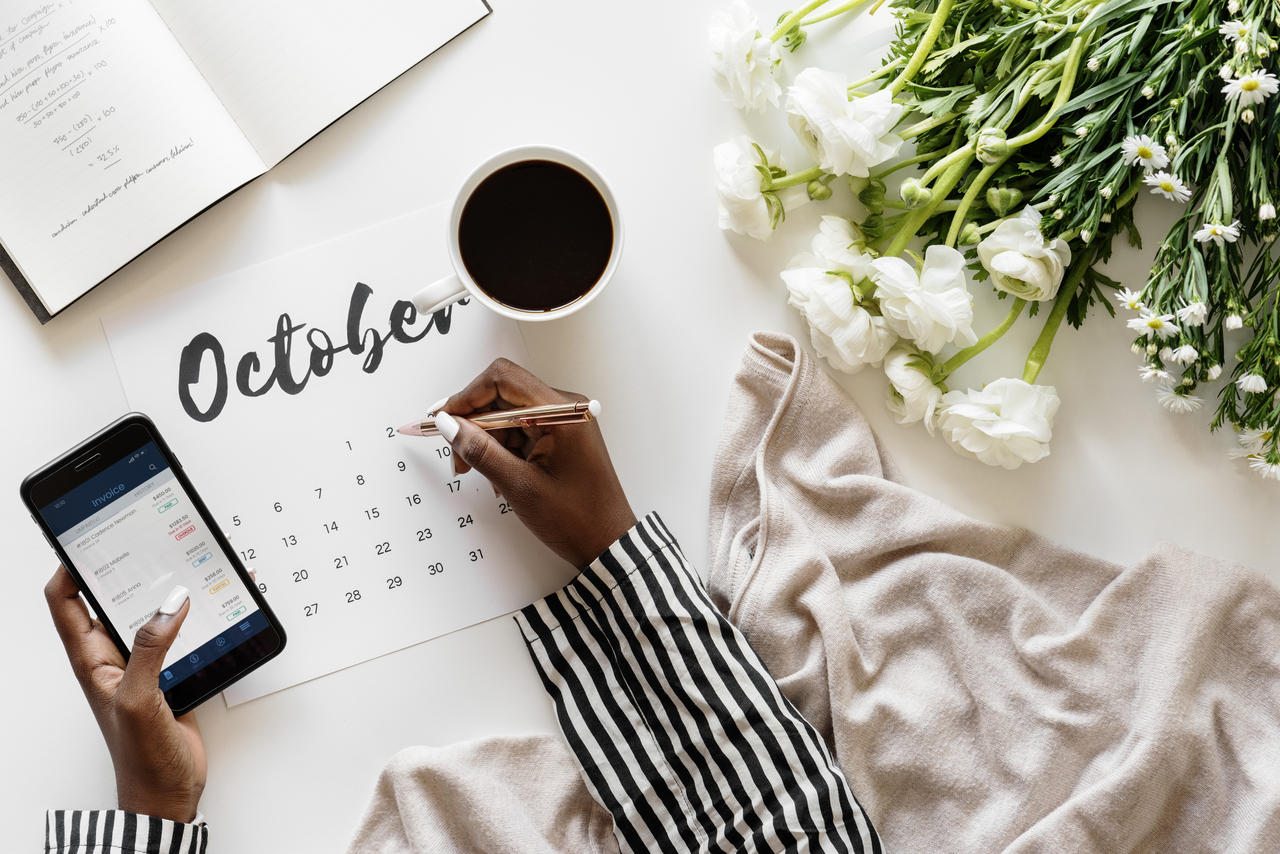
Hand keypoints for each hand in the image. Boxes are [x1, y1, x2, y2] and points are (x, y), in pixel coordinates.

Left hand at [46, 566, 206, 821]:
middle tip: (138, 542)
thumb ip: (151, 649)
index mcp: (90, 662)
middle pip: (104, 601)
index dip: (69, 568)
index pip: (64, 603)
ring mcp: (138, 667)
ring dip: (158, 595)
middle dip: (120, 570)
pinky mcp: (166, 676)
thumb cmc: (141, 760)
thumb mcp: (139, 698)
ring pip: (143, 617)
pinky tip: (202, 609)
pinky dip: (186, 619)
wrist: (167, 794)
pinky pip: (172, 637)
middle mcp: (110, 660)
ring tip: (175, 568)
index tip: (86, 539)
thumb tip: (169, 604)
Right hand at [433, 359, 635, 566]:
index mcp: (561, 412)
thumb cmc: (578, 518)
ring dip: (486, 442)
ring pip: (507, 417)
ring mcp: (562, 422)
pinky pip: (520, 432)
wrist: (608, 542)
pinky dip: (502, 451)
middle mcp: (564, 409)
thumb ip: (481, 451)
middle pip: (502, 397)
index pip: (502, 379)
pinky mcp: (559, 437)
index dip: (466, 397)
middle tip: (456, 455)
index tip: (443, 418)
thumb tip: (449, 424)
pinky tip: (497, 476)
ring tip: (476, 472)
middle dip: (473, 425)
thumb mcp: (519, 486)